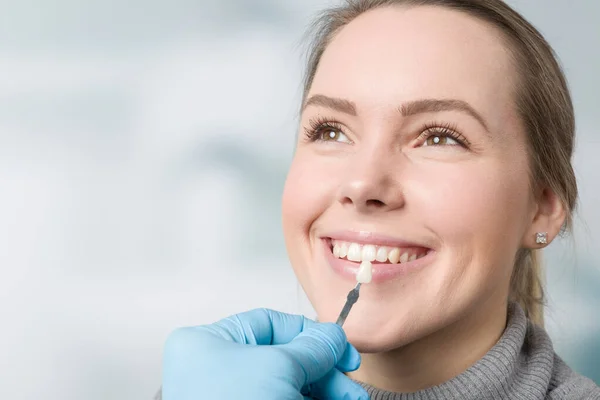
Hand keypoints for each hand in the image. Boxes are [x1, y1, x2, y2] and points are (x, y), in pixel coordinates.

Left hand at [162, 308, 368, 399]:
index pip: (269, 323)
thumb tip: (333, 335)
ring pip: (285, 385)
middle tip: (353, 387)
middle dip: (324, 372)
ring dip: (323, 392)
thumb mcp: (280, 368)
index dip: (310, 333)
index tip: (342, 348)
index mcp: (207, 342)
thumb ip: (311, 348)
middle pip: (282, 358)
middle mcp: (214, 368)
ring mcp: (228, 397)